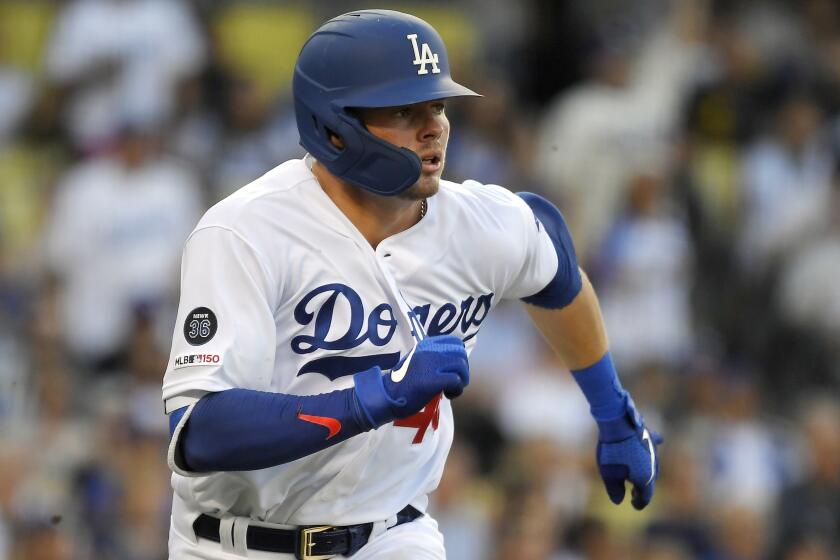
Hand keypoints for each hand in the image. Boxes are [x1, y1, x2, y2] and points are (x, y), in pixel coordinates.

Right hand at [353, 335, 468, 426]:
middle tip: (456, 381)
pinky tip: (448, 394)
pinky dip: (457, 390)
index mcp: (426, 344)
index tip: (454, 369)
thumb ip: (433, 357)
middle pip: (460, 354)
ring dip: (462, 380)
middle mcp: (429, 351)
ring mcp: (430, 365)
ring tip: (452, 389)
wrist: (388, 396)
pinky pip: (456, 381)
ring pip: (461, 367)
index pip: (455, 342)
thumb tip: (454, 362)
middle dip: (463, 369)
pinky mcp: (431, 380)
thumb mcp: (418, 361)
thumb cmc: (404, 382)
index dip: (460, 356)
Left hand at [595, 393, 662, 509]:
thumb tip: (618, 501)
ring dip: (646, 472)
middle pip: (650, 482)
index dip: (639, 503)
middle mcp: (654, 467)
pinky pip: (654, 444)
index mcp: (645, 479)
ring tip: (639, 475)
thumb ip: (614, 490)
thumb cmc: (612, 452)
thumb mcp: (609, 474)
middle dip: (643, 489)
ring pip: (653, 465)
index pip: (645, 496)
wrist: (618, 424)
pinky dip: (654, 446)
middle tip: (634, 493)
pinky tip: (659, 441)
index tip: (634, 505)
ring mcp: (654, 452)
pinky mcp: (650, 438)